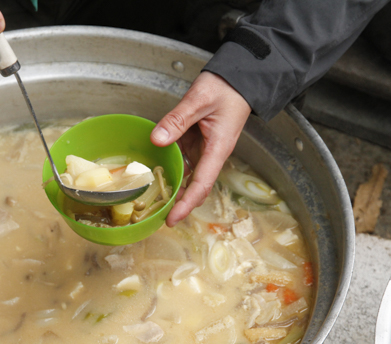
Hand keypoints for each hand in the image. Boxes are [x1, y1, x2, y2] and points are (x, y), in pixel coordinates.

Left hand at [151, 71, 251, 226]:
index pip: (202, 184)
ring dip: (173, 186)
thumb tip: (157, 139)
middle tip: (155, 213)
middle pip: (195, 186)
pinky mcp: (199, 142)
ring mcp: (205, 149)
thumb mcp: (198, 100)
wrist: (239, 78)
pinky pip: (184, 160)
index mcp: (217, 148)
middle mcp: (212, 153)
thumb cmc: (226, 88)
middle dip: (178, 202)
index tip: (172, 219)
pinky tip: (156, 170)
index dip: (186, 204)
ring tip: (152, 197)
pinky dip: (171, 167)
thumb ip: (177, 120)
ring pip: (189, 175)